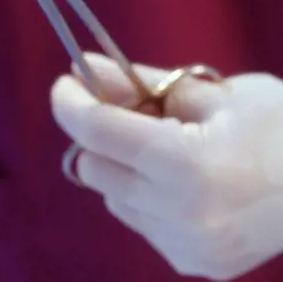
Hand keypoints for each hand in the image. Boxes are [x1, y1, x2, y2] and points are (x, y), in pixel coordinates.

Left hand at [51, 54, 282, 279]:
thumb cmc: (279, 123)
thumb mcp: (213, 92)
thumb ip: (143, 83)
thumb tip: (87, 66)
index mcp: (189, 166)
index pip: (98, 132)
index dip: (72, 102)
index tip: (68, 81)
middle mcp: (181, 218)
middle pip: (93, 166)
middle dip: (102, 132)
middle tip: (133, 109)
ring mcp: (186, 249)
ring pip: (112, 194)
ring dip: (123, 163)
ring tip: (169, 145)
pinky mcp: (191, 263)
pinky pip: (138, 218)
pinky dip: (144, 192)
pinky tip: (183, 178)